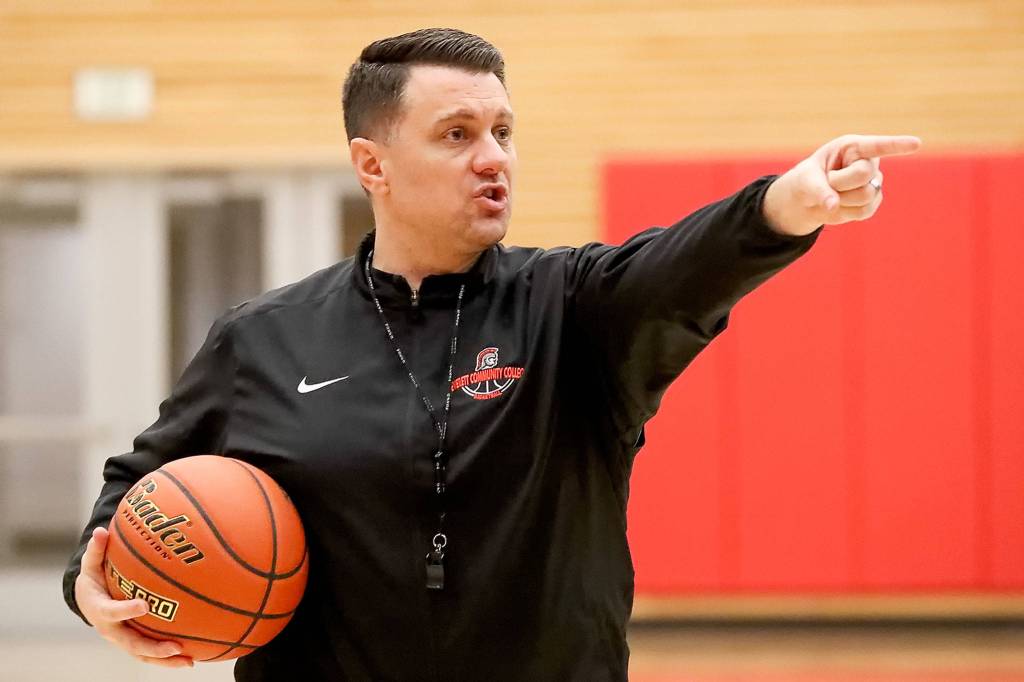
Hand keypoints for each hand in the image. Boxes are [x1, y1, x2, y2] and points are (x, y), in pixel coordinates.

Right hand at [74, 526, 194, 667]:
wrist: (87, 600)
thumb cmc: (93, 578)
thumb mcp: (91, 564)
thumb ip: (97, 550)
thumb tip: (101, 530)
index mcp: (100, 610)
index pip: (111, 612)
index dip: (126, 610)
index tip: (144, 605)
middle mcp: (111, 630)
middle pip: (131, 643)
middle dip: (153, 647)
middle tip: (174, 647)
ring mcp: (122, 639)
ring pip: (143, 654)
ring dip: (165, 660)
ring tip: (189, 661)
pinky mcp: (133, 642)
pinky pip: (151, 653)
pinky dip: (169, 658)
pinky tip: (193, 657)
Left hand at [762, 134, 921, 235]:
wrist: (809, 200)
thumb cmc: (808, 180)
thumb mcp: (805, 181)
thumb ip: (818, 190)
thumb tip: (833, 206)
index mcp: (852, 147)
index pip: (876, 145)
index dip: (896, 145)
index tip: (916, 143)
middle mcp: (868, 161)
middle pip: (863, 174)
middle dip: (840, 182)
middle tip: (828, 180)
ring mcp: (874, 182)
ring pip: (865, 195)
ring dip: (842, 199)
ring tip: (834, 193)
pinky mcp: (873, 201)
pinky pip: (864, 211)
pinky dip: (846, 213)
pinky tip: (841, 205)